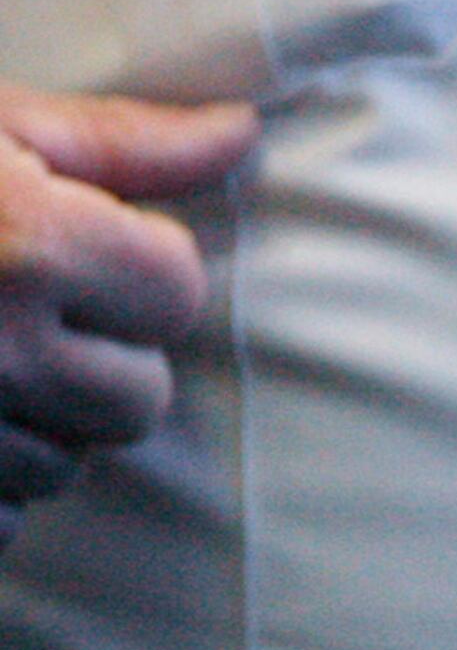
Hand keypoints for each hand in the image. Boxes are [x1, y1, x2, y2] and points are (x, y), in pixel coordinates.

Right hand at [0, 82, 260, 549]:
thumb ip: (114, 143)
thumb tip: (240, 131)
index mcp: (23, 249)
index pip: (175, 291)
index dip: (129, 267)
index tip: (66, 247)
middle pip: (137, 396)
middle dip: (93, 359)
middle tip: (9, 310)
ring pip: (68, 465)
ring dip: (35, 423)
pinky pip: (3, 518)